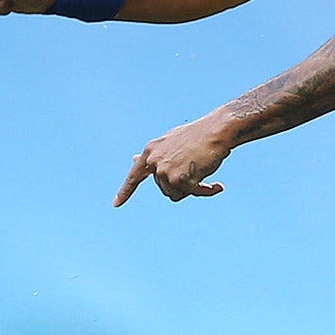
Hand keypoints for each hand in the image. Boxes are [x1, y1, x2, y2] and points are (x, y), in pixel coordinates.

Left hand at [115, 113, 234, 205]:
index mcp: (151, 151)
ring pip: (175, 193)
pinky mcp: (179, 179)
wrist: (217, 129)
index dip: (125, 191)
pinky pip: (191, 194)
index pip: (134, 175)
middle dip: (180, 184)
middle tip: (197, 172)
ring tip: (207, 174)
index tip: (116, 204)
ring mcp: (165, 170)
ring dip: (192, 188)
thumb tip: (134, 159)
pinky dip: (206, 192)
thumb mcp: (171, 142)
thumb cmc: (199, 134)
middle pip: (163, 187)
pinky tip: (218, 186)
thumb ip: (154, 154)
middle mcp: (154, 161)